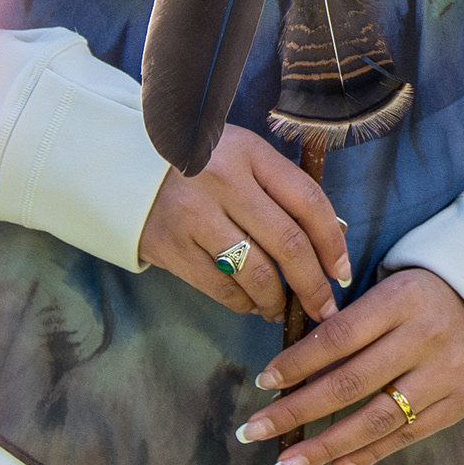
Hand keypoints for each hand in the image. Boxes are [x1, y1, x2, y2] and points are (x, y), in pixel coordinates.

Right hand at [141, 133, 348, 324]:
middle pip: (287, 243)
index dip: (333, 242)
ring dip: (277, 300)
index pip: (309, 201)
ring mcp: (195, 216)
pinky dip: (243, 303)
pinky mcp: (170, 246)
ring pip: (255, 272)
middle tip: (324, 308)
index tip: (342, 271)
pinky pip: (219, 286)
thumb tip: (334, 235)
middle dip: (313, 284)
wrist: (121, 164)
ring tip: (284, 310)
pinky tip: (252, 305)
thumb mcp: (244, 156)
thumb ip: (283, 188)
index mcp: (252, 155)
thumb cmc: (200, 162)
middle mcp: (226, 183)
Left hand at [242, 265, 463, 464]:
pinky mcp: (460, 402)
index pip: (338, 337)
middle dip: (295, 412)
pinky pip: (405, 437)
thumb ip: (348, 324)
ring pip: (375, 419)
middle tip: (251, 432)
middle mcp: (427, 336)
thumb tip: (290, 374)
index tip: (263, 382)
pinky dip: (365, 457)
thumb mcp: (390, 291)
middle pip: (350, 383)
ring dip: (323, 447)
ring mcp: (446, 373)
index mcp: (403, 299)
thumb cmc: (423, 298)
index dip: (297, 363)